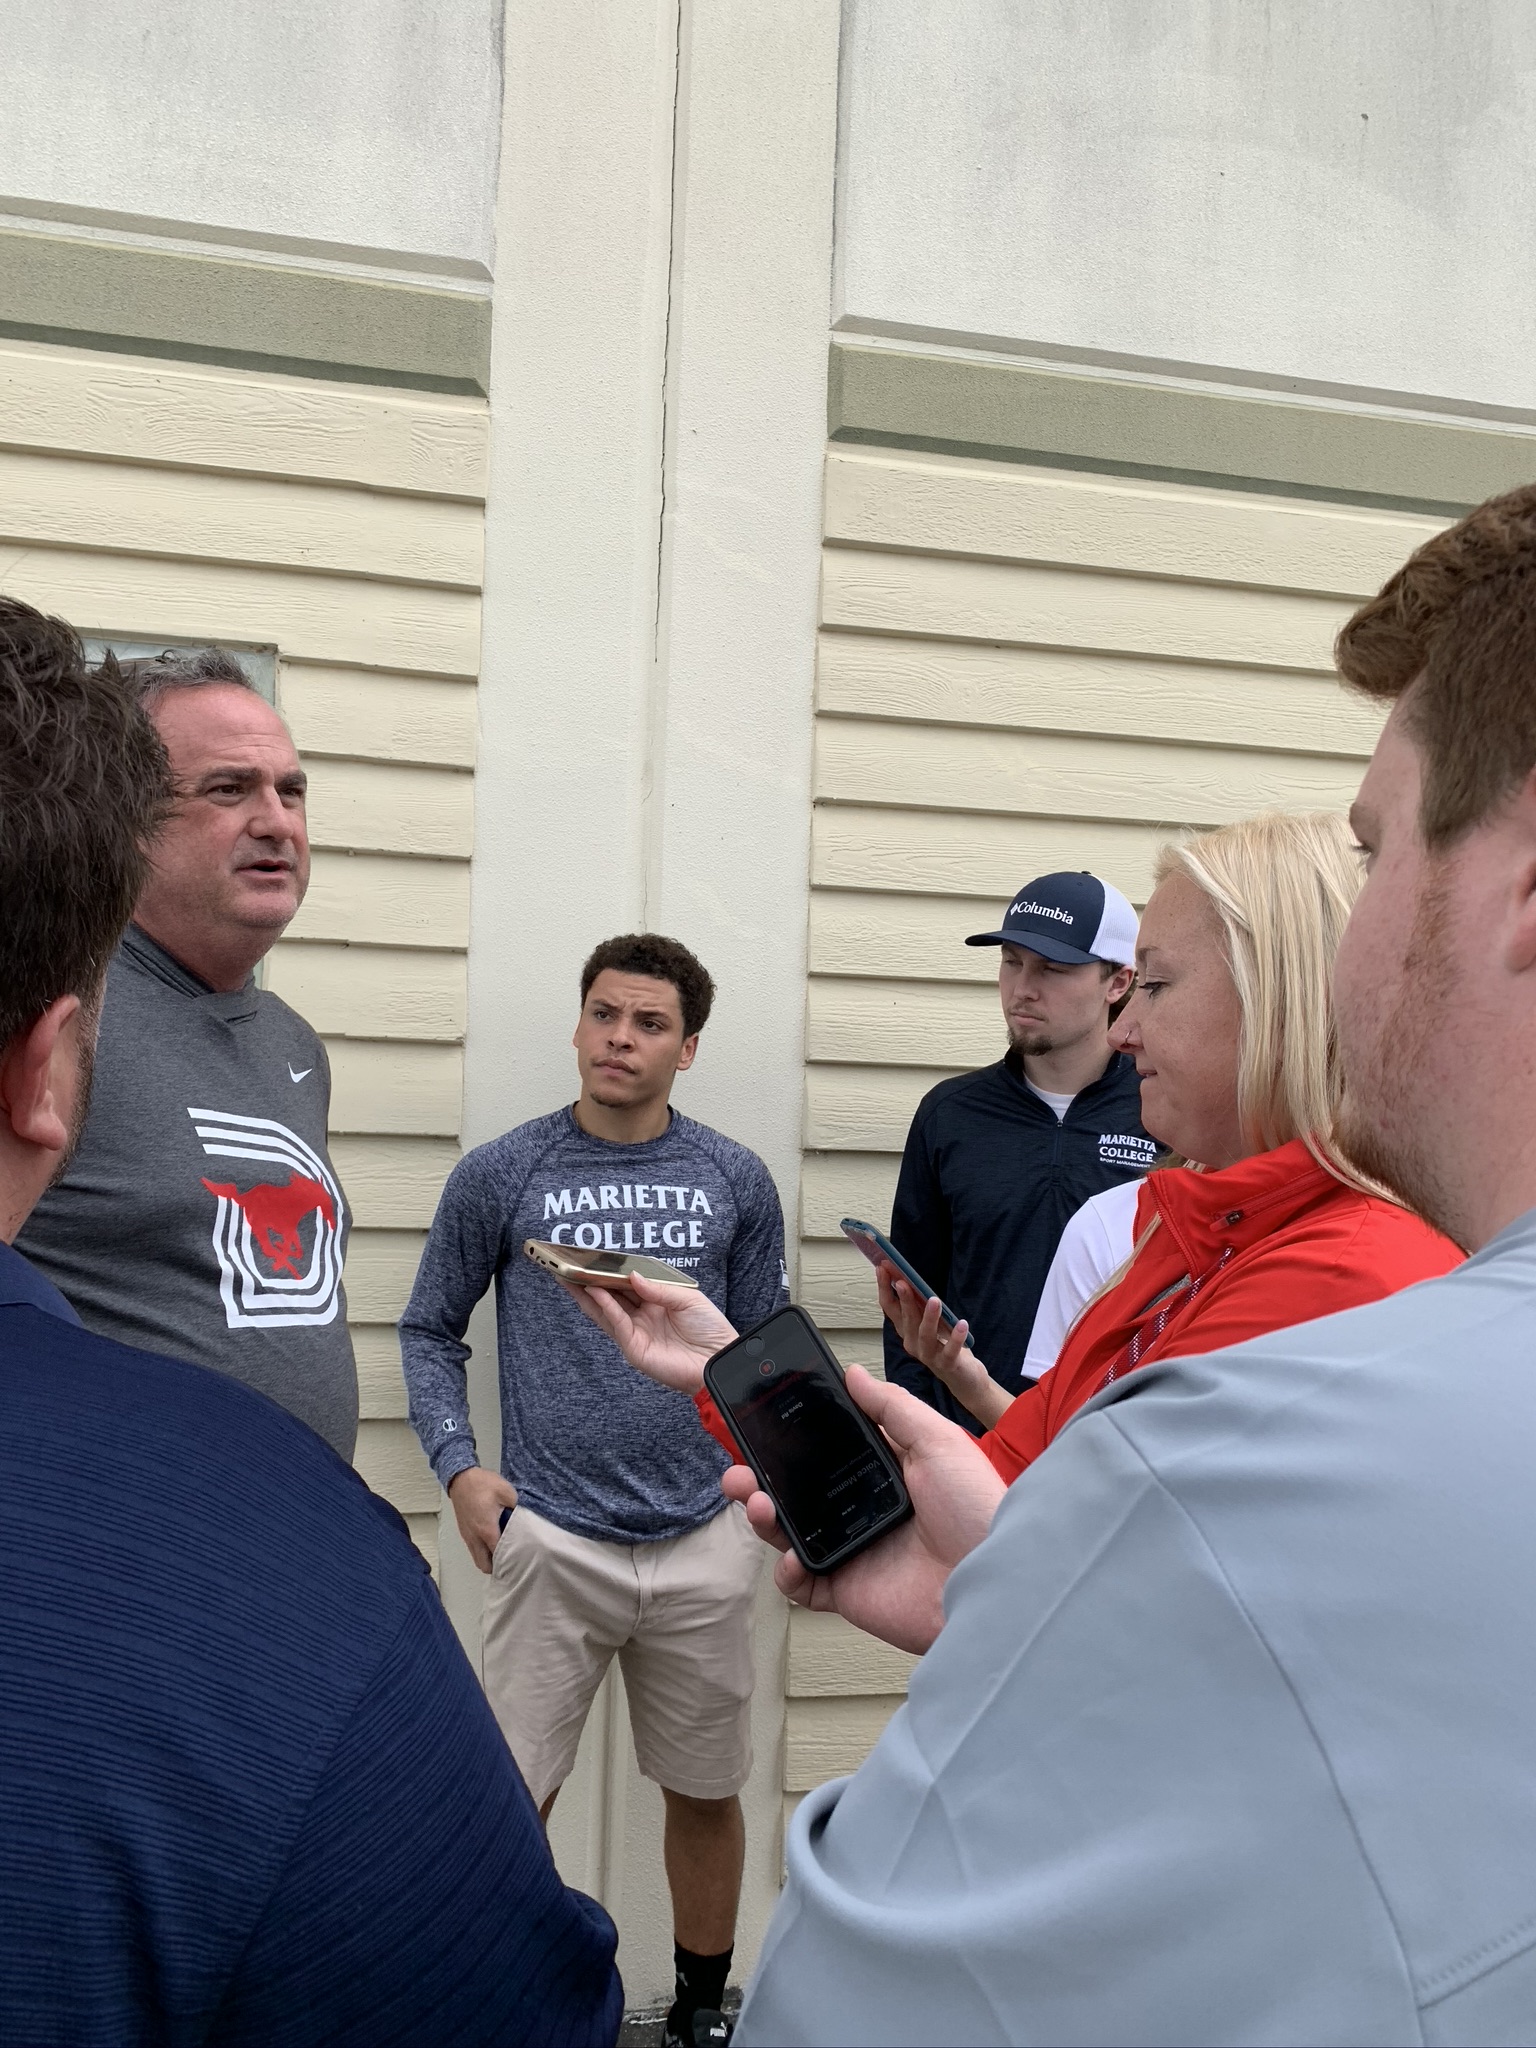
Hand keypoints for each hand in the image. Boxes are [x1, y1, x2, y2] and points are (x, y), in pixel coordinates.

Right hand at [448, 1466, 519, 1572]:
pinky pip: (473, 1549)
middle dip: (496, 1567)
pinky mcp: (464, 1531)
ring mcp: (467, 1536)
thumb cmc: (483, 1484)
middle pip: (484, 1565)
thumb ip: (516, 1508)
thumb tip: (523, 1518)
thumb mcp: (506, 1492)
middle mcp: (475, 1537)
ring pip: (477, 1558)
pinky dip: (482, 1551)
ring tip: (502, 1551)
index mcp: (486, 1530)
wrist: (461, 1478)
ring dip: (488, 1559)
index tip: (519, 1559)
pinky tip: (492, 1541)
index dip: (509, 1560)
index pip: (497, 1555)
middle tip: (510, 1559)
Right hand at [557, 1271, 737, 1392]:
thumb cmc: (710, 1329)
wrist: (719, 1359)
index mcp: (654, 1303)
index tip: (592, 1258)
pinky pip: (616, 1322)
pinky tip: (595, 1290)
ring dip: (586, 1294)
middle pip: (609, 1297)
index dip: (609, 1273)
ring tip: (568, 1276)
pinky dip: (605, 1306)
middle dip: (588, 1282)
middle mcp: (641, 1317)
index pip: (625, 1285)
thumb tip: (631, 1275)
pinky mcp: (634, 1348)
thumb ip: (657, 1288)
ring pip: (604, 1310)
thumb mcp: (687, 1298)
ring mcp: (635, 1333)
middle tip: (567, 1266)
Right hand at [721, 1366, 1005, 1653]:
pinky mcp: (848, 1589)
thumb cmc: (978, 1509)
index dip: (791, 1439)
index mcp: (882, 1472)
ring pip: (789, 1533)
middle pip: (796, 1491)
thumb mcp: (938, 1441)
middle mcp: (862, 1509)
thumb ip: (893, 1407)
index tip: (761, 1422)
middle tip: (739, 1472)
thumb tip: (854, 1374)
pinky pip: (802, 1585)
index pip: (825, 1451)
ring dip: (764, 1518)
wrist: (994, 1582)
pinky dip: (789, 1574)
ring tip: (757, 1504)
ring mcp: (852, 1550)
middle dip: (758, 1479)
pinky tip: (795, 1560)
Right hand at [875, 1262, 1011, 1428]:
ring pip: (924, 1334)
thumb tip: (907, 1278)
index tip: (882, 1268)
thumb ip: (919, 1304)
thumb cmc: (945, 1344)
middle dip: (903, 1299)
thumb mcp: (930, 1321)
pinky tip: (962, 1323)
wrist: (963, 1376)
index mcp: (905, 1330)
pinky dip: (955, 1337)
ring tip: (934, 1299)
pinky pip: (950, 1350)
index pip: (889, 1308)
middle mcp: (912, 1343)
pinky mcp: (947, 1364)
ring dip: (928, 1317)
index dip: (884, 1288)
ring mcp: (928, 1355)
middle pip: (905, 1320)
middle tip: (903, 1281)